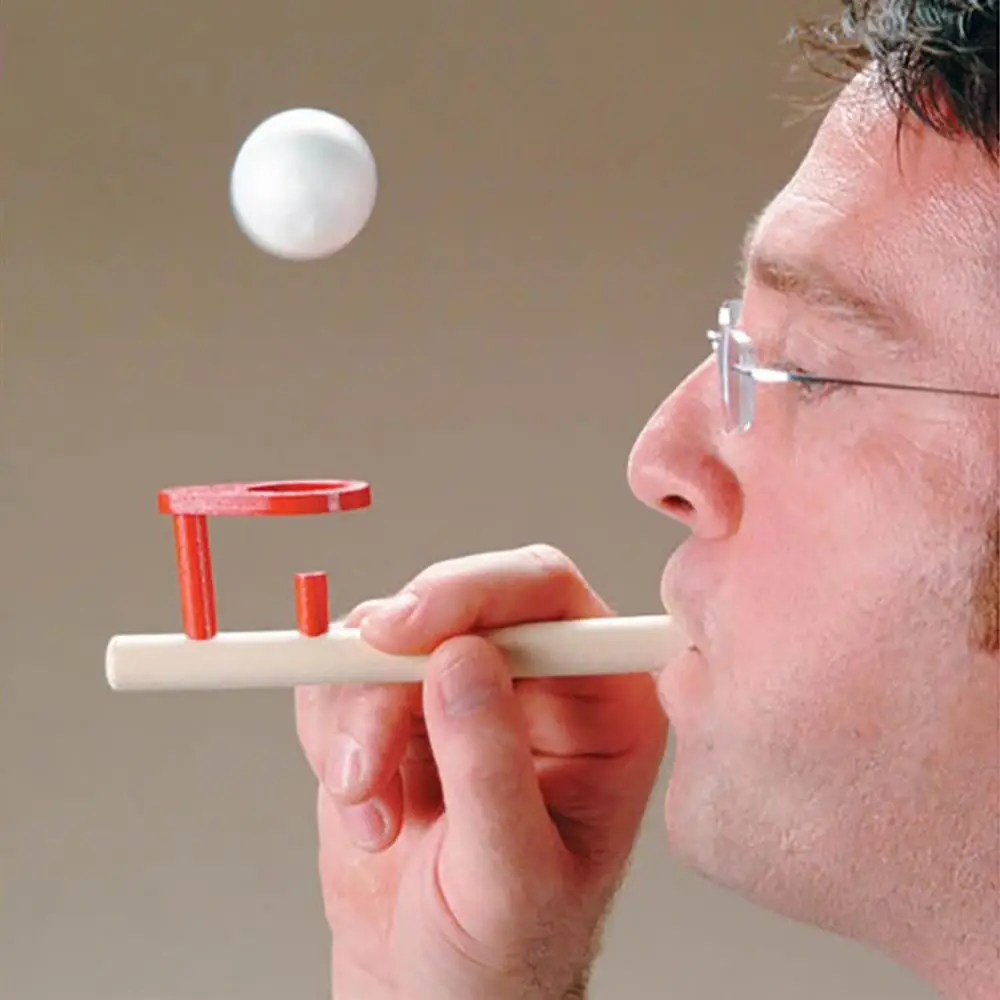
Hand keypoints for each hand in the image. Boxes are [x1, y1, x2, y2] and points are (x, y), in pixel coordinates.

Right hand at [295, 544, 667, 999]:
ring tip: (372, 811)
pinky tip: (363, 805)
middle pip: (455, 601)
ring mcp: (459, 690)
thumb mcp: (510, 878)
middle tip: (363, 748)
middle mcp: (534, 681)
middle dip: (394, 669)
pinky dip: (330, 734)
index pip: (544, 592)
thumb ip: (490, 767)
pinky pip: (340, 675)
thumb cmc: (503, 955)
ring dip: (357, 721)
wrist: (433, 993)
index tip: (403, 631)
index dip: (472, 592)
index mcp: (600, 702)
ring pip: (384, 635)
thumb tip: (460, 657)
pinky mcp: (395, 711)